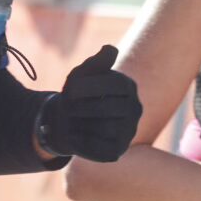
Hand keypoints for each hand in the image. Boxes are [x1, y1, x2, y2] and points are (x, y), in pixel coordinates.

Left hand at [37, 45, 141, 161]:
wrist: (66, 122)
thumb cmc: (75, 94)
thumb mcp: (81, 75)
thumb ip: (95, 63)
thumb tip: (110, 49)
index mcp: (128, 86)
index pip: (115, 84)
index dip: (90, 86)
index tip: (69, 90)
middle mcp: (135, 109)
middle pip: (108, 107)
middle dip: (81, 106)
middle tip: (67, 107)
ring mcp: (129, 132)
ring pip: (105, 128)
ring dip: (81, 123)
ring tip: (72, 119)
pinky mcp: (117, 151)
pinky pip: (99, 148)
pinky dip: (80, 141)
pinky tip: (73, 134)